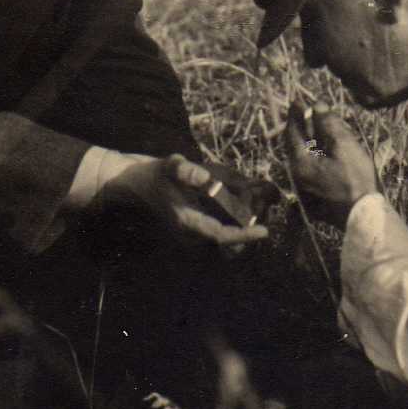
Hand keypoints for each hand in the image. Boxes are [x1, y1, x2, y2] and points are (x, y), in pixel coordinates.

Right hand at [100, 153, 268, 246]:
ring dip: (244, 227)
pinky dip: (236, 224)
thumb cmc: (157, 174)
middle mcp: (191, 235)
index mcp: (187, 223)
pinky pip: (221, 233)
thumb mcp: (170, 166)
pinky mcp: (196, 231)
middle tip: (267, 213)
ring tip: (260, 208)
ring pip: (226, 240)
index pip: (219, 235)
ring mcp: (193, 235)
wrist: (140, 184)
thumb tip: (204, 177)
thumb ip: (184, 170)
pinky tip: (246, 206)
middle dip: (248, 231)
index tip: (264, 231)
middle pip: (228, 242)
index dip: (242, 235)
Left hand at [283, 102, 378, 229]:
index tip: (297, 101)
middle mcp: (297, 177)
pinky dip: (315, 156)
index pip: (292, 133)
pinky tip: (326, 151)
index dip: (295, 115)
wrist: (364, 217)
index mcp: (300, 164)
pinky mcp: (314, 198)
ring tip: (318, 128)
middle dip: (301, 128)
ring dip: (309, 142)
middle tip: (306, 112)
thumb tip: (317, 106)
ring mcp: (305, 189)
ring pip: (303, 158)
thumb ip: (329, 124)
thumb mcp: (344, 147)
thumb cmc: (355, 180)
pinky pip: (310, 169)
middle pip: (295, 146)